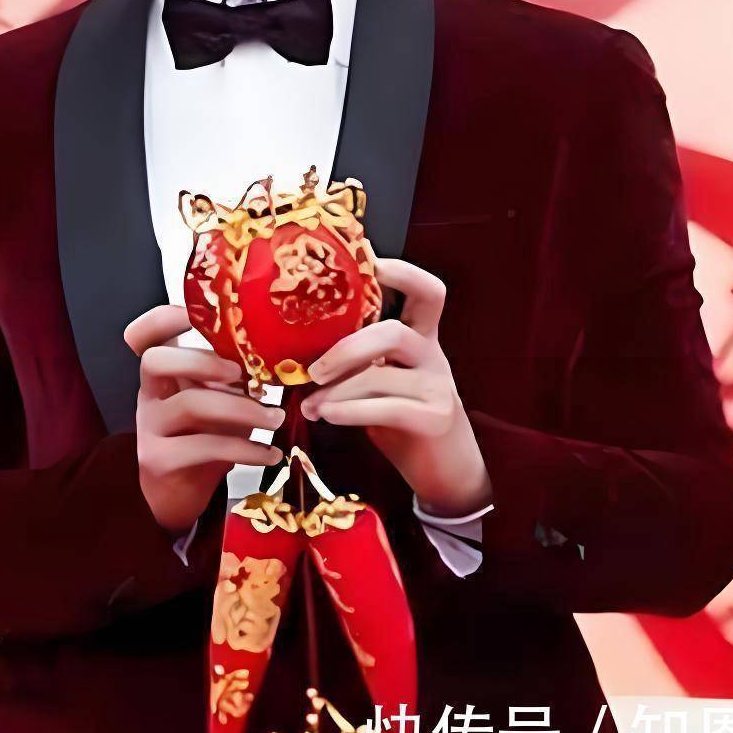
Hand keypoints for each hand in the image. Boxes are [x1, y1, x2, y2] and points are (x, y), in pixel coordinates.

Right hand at [125, 304, 283, 534]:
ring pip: (190, 404)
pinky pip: (206, 447)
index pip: (143, 336)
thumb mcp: (215, 403)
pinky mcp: (160, 460)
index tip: (192, 315)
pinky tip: (270, 454)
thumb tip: (276, 361)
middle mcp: (150, 395)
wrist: (175, 494)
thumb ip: (231, 380)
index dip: (161, 318)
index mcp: (161, 374)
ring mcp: (150, 427)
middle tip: (244, 374)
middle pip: (157, 360)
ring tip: (276, 418)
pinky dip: (246, 449)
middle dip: (203, 360)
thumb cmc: (201, 439)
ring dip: (243, 409)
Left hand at [302, 257, 490, 515]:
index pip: (423, 290)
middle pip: (394, 331)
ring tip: (309, 405)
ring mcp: (438, 387)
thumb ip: (352, 359)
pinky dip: (352, 411)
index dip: (398, 271)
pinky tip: (329, 417)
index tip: (362, 263)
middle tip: (311, 368)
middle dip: (346, 347)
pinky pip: (389, 408)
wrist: (444, 470)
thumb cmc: (401, 418)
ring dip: (337, 390)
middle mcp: (431, 355)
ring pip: (383, 375)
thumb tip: (289, 347)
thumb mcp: (377, 380)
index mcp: (419, 337)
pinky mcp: (435, 419)